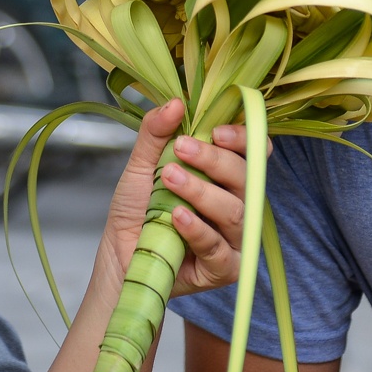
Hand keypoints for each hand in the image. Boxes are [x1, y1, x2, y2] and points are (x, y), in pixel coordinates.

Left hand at [100, 98, 258, 296]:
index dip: (243, 139)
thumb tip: (175, 102)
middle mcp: (237, 204)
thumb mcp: (143, 166)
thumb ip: (156, 134)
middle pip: (246, 178)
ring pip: (234, 211)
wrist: (119, 254)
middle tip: (181, 149)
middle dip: (214, 161)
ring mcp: (234, 238)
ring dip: (201, 192)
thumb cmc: (137, 210)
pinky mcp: (224, 268)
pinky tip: (177, 217)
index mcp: (225, 177)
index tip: (216, 131)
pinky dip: (197, 229)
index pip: (252, 153)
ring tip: (170, 180)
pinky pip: (219, 246)